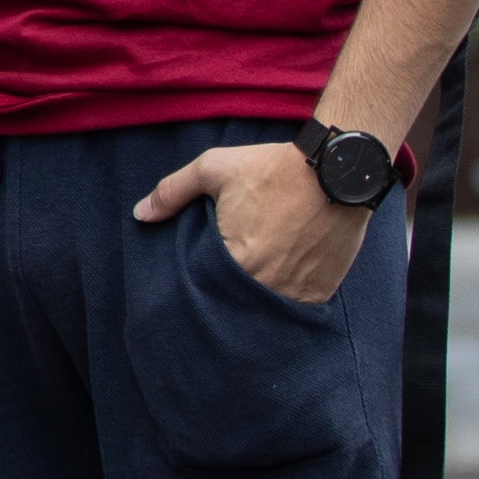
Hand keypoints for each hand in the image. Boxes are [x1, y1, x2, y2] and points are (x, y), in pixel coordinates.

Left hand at [137, 140, 365, 306]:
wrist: (338, 170)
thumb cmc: (273, 168)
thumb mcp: (215, 168)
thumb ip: (173, 191)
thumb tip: (140, 214)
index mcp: (232, 260)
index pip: (204, 289)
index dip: (201, 284)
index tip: (201, 277)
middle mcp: (263, 284)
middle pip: (234, 304)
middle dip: (227, 296)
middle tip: (227, 282)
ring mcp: (294, 293)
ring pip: (265, 310)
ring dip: (257, 301)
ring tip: (254, 284)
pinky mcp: (320, 293)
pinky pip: (295, 309)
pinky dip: (286, 300)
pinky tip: (282, 281)